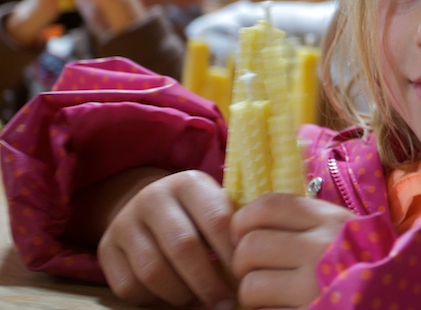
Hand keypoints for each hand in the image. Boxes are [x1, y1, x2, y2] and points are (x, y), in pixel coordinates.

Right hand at [97, 170, 235, 306]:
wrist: (149, 204)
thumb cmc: (197, 212)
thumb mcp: (216, 204)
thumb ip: (232, 226)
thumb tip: (253, 264)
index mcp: (188, 182)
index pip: (216, 219)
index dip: (232, 254)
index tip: (246, 277)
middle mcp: (152, 197)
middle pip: (183, 247)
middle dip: (208, 282)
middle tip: (226, 301)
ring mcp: (125, 222)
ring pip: (154, 271)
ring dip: (182, 294)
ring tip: (201, 299)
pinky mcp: (107, 248)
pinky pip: (130, 287)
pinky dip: (154, 299)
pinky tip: (174, 295)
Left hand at [231, 193, 354, 308]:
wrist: (402, 300)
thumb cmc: (365, 263)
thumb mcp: (342, 230)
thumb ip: (304, 221)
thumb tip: (247, 222)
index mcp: (329, 220)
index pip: (266, 207)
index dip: (243, 221)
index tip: (243, 236)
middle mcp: (322, 249)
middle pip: (251, 246)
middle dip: (243, 263)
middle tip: (253, 272)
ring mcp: (315, 288)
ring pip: (251, 286)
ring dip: (252, 295)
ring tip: (268, 296)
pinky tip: (283, 309)